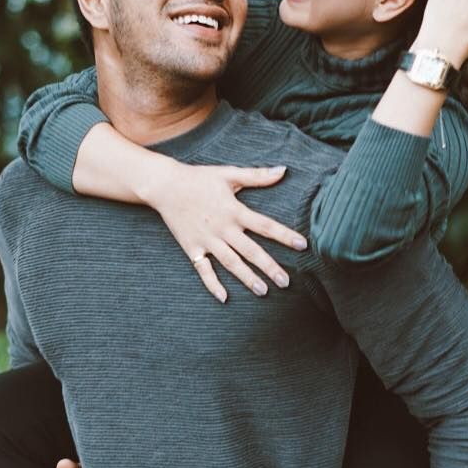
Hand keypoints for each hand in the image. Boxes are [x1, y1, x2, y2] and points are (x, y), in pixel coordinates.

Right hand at [149, 162, 307, 302]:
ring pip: (231, 263)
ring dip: (247, 278)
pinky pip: (203, 270)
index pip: (265, 226)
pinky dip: (212, 284)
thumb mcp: (229, 174)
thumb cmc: (199, 178)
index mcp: (234, 211)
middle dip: (269, 267)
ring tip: (263, 291)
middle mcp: (222, 228)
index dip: (285, 236)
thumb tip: (284, 170)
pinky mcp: (192, 248)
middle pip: (250, 251)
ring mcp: (207, 241)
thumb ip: (257, 176)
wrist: (165, 186)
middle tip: (285, 282)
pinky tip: (224, 297)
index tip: (302, 246)